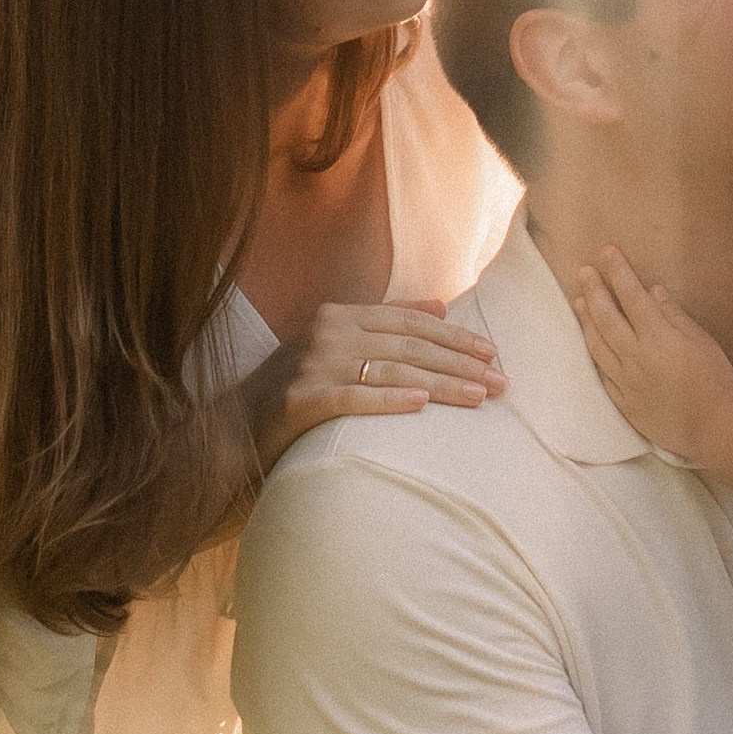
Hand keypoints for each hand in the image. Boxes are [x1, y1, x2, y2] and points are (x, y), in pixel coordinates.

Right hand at [260, 298, 503, 465]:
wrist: (231, 429)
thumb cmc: (293, 389)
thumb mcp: (336, 346)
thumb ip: (384, 323)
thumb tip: (441, 304)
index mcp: (338, 314)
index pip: (409, 322)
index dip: (453, 336)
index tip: (491, 353)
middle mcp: (327, 332)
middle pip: (409, 346)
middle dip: (460, 364)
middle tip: (501, 382)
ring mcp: (312, 365)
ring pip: (392, 372)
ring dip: (442, 386)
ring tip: (479, 399)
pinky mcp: (300, 399)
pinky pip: (355, 398)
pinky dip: (391, 401)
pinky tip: (423, 407)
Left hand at [571, 250, 732, 460]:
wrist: (715, 426)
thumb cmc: (715, 379)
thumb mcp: (701, 340)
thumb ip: (674, 315)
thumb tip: (652, 291)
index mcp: (659, 339)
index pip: (632, 297)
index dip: (619, 272)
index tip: (608, 252)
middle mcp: (637, 358)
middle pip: (607, 318)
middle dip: (594, 290)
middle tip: (583, 270)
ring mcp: (627, 382)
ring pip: (598, 345)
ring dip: (586, 320)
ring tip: (577, 300)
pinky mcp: (624, 402)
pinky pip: (602, 374)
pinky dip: (594, 353)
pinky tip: (589, 341)